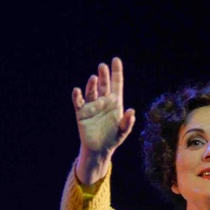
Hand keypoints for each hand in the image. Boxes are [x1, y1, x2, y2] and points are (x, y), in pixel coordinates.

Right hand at [71, 57, 135, 180]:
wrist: (99, 149)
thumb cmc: (112, 139)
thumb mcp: (123, 132)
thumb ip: (128, 122)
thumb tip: (131, 111)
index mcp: (115, 103)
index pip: (116, 84)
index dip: (116, 72)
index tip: (116, 60)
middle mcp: (103, 101)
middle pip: (103, 84)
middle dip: (103, 75)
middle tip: (103, 66)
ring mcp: (92, 105)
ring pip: (91, 91)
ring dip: (92, 84)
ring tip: (94, 78)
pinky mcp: (82, 112)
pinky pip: (79, 102)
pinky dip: (77, 96)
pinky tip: (77, 91)